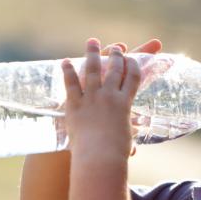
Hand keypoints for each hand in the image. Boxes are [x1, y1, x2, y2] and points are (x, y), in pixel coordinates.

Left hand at [61, 38, 155, 161]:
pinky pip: (71, 83)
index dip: (133, 65)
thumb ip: (126, 141)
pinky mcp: (74, 105)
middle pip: (114, 69)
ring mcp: (91, 98)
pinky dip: (69, 71)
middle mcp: (109, 96)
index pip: (133, 77)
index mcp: (125, 103)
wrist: (99, 157)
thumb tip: (132, 151)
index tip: (132, 58)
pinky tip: (66, 61)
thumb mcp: (124, 142)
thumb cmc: (115, 154)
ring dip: (92, 54)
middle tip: (116, 47)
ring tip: (92, 42)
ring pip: (92, 70)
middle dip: (116, 55)